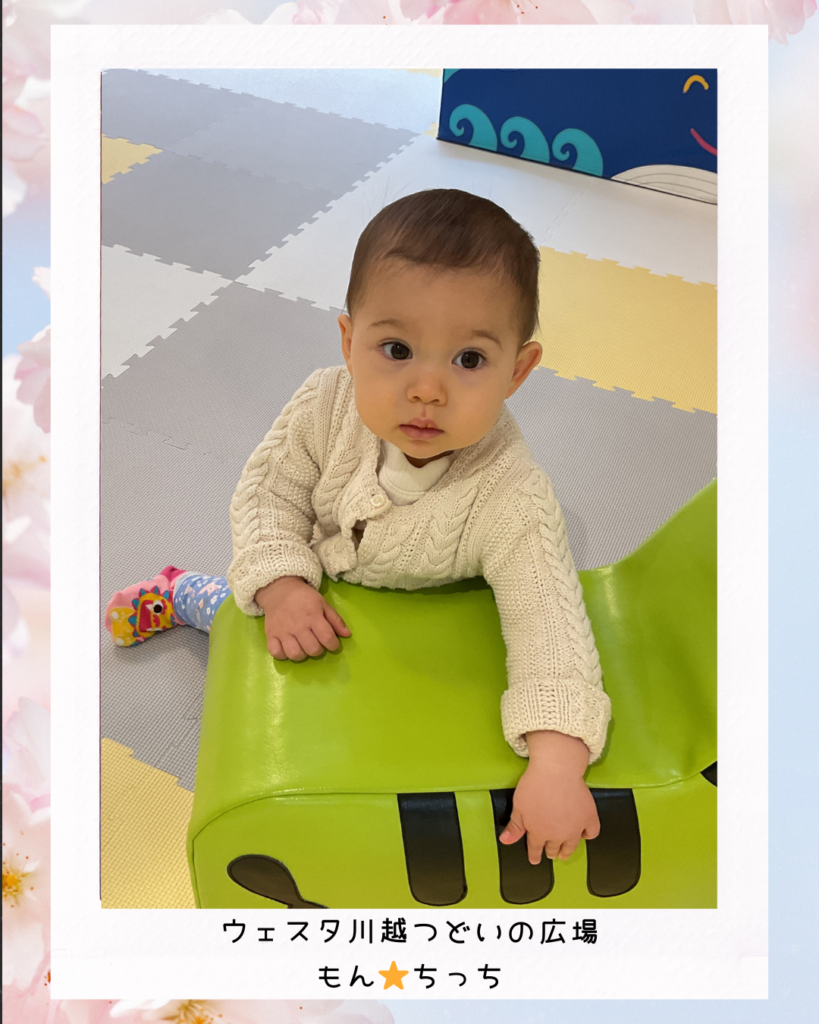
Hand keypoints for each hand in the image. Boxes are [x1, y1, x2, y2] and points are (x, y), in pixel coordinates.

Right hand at [254, 576, 350, 660]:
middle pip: (313, 649)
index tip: (332, 643)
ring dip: (302, 654)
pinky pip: (276, 653)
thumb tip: (347, 635)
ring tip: (303, 647)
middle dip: (319, 650)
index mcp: (313, 616)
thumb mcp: (323, 603)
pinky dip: (282, 655)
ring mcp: (283, 632)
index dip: (333, 645)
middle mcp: (298, 626)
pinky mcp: (271, 635)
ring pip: (295, 654)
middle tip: (317, 643)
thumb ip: (336, 620)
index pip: (327, 638)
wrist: (279, 590)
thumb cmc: (304, 598)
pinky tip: (287, 648)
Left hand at [499, 730, 599, 863]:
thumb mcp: (518, 806)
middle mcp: (558, 834)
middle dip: (551, 852)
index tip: (534, 860)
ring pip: (571, 845)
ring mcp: (575, 828)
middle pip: (554, 848)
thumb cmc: (534, 785)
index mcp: (538, 832)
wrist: (556, 770)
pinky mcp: (589, 817)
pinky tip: (585, 834)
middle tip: (551, 854)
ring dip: (567, 851)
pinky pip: (592, 832)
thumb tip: (505, 842)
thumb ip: (515, 826)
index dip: (534, 856)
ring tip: (565, 853)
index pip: (535, 849)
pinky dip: (588, 834)